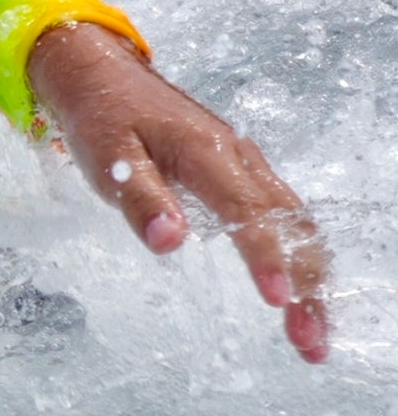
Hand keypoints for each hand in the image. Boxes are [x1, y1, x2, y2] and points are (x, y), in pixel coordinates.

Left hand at [27, 21, 328, 363]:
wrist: (104, 73)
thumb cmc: (103, 116)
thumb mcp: (108, 158)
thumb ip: (140, 199)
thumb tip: (170, 241)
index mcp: (207, 152)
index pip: (247, 211)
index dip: (266, 258)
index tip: (278, 301)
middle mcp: (240, 157)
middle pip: (291, 224)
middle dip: (307, 286)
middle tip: (310, 342)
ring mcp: (246, 163)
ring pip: (296, 222)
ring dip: (311, 278)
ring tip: (313, 333)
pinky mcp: (243, 172)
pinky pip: (285, 216)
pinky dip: (301, 256)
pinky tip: (301, 292)